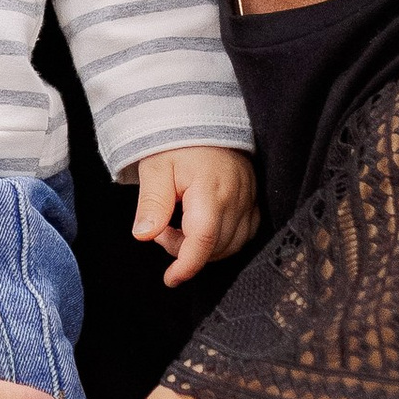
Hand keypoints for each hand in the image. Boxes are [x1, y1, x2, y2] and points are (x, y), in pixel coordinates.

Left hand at [131, 143, 258, 288]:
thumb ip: (152, 204)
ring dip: (204, 248)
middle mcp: (236, 197)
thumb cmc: (177, 143)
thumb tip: (143, 236)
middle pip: (215, 247)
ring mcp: (249, 199)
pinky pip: (245, 234)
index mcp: (209, 189)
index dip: (187, 265)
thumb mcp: (155, 169)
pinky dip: (223, 241)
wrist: (204, 120)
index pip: (203, 240)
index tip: (171, 278)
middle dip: (184, 250)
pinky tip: (203, 228)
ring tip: (179, 225)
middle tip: (162, 229)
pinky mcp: (255, 201)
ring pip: (232, 245)